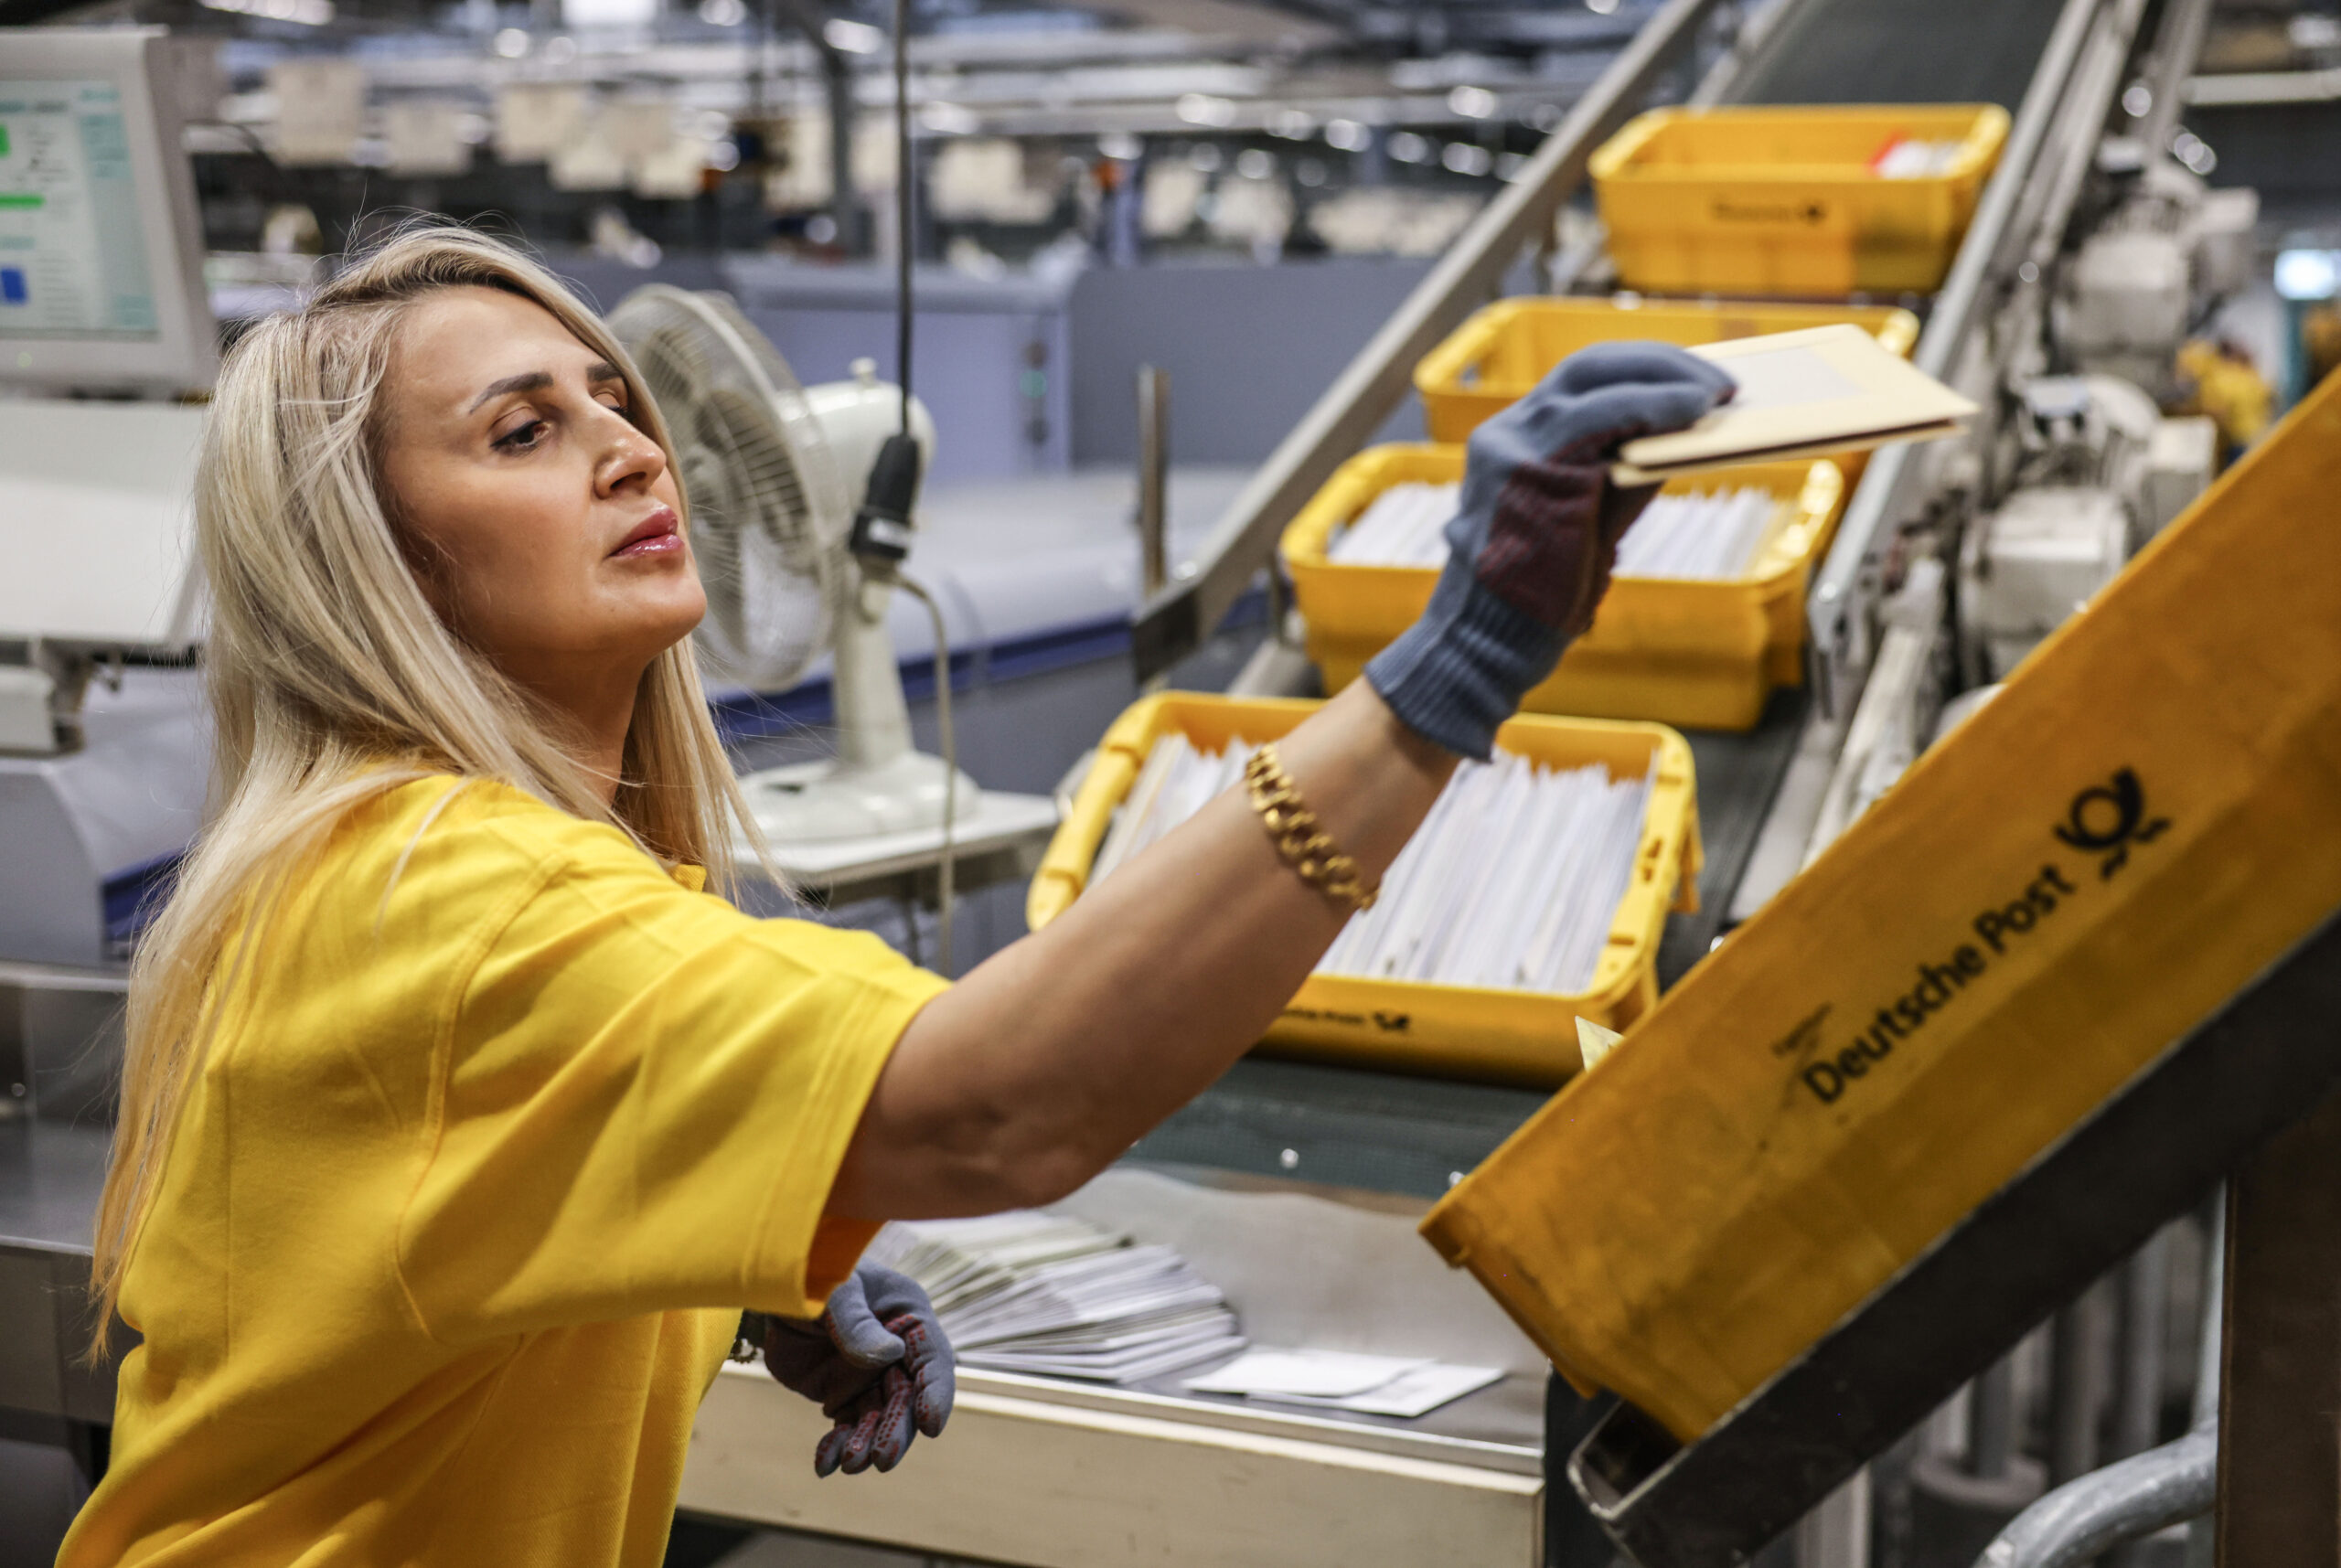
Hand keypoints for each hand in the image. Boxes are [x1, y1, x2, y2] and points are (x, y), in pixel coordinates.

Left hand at [753, 1264, 954, 1475]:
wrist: (774, 1289)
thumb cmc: (812, 1273)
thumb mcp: (834, 1290)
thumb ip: (855, 1320)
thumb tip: (888, 1355)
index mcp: (909, 1317)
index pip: (934, 1360)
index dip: (936, 1393)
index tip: (930, 1425)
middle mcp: (898, 1351)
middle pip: (908, 1400)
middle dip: (896, 1431)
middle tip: (882, 1460)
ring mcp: (871, 1376)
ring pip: (879, 1419)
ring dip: (868, 1444)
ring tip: (850, 1464)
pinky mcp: (843, 1395)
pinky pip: (848, 1427)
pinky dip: (838, 1447)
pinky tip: (824, 1463)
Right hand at [1364, 341, 1734, 758]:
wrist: (1485, 648)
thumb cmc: (1538, 598)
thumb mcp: (1587, 521)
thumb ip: (1623, 473)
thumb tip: (1683, 432)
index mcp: (1516, 443)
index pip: (1582, 382)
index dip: (1644, 370)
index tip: (1696, 380)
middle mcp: (1505, 434)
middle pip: (1588, 366)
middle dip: (1661, 362)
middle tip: (1720, 379)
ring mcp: (1508, 448)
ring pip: (1594, 381)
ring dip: (1665, 379)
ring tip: (1717, 391)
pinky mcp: (1522, 471)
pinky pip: (1599, 418)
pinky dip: (1652, 407)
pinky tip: (1693, 411)